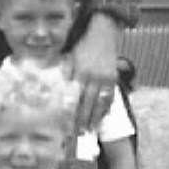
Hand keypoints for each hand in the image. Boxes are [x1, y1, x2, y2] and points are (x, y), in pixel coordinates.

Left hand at [71, 13, 119, 131]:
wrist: (102, 34)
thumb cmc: (82, 46)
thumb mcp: (69, 57)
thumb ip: (63, 73)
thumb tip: (55, 89)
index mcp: (79, 72)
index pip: (74, 98)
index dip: (71, 112)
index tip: (67, 125)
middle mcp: (92, 77)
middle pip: (87, 104)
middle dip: (82, 120)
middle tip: (78, 134)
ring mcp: (105, 78)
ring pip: (99, 103)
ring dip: (95, 118)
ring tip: (89, 130)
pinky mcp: (113, 78)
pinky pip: (110, 97)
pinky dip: (106, 109)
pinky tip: (101, 117)